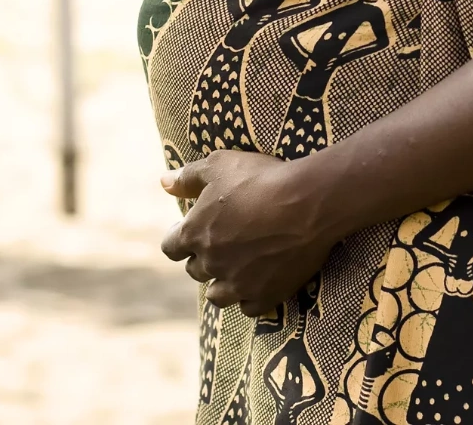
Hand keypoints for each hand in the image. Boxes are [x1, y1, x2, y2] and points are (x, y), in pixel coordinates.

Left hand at [159, 150, 335, 316]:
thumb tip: (163, 183)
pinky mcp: (265, 295)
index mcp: (195, 233)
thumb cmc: (261, 179)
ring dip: (222, 283)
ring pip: (218, 295)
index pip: (171, 247)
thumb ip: (188, 176)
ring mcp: (238, 284)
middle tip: (223, 243)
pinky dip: (251, 297)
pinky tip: (259, 281)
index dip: (180, 238)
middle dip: (204, 257)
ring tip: (237, 268)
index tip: (193, 229)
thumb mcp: (220, 165)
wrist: (308, 202)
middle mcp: (211, 263)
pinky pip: (249, 308)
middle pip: (195, 271)